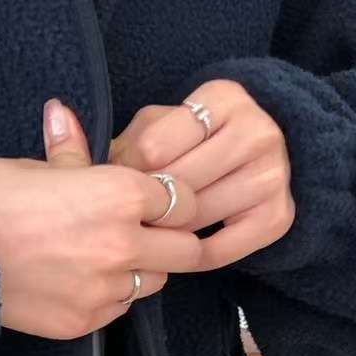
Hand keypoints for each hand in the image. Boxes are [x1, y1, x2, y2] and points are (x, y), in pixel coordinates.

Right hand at [0, 99, 201, 341]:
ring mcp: (104, 289)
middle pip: (186, 250)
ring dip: (142, 269)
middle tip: (149, 233)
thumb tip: (63, 115)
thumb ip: (68, 153)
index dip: (172, 199)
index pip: (183, 200)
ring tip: (107, 257)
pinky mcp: (83, 322)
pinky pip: (117, 309)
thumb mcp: (29, 166)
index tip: (156, 200)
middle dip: (173, 239)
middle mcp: (123, 244)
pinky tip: (80, 281)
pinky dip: (109, 296)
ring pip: (154, 283)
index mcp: (119, 194)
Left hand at [108, 80, 294, 269]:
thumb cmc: (192, 143)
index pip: (152, 148)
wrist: (254, 160)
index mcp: (224, 97)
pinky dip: (189, 258)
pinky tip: (175, 250)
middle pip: (176, 186)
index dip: (126, 173)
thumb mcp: (159, 127)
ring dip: (167, 231)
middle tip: (133, 214)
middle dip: (146, 205)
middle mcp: (257, 131)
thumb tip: (76, 145)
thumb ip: (126, 142)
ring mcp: (274, 174)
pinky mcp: (279, 216)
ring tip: (155, 228)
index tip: (122, 182)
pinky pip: (218, 251)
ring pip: (195, 218)